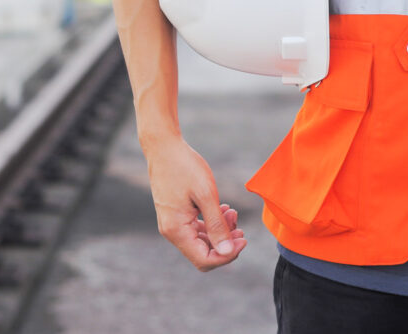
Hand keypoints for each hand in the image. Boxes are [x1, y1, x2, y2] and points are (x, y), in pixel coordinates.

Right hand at [145, 136, 246, 270]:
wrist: (163, 147)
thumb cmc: (184, 167)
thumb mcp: (206, 195)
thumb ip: (217, 226)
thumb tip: (228, 252)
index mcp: (176, 230)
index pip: (205, 260)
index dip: (227, 255)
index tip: (244, 238)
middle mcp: (171, 231)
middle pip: (203, 254)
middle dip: (225, 243)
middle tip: (240, 226)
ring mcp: (172, 224)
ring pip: (201, 242)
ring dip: (220, 232)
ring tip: (232, 212)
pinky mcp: (175, 215)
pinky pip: (196, 229)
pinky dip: (211, 223)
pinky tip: (222, 209)